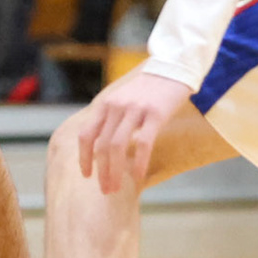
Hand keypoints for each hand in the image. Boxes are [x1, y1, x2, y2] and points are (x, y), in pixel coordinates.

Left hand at [76, 70, 192, 194]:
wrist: (173, 67)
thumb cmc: (148, 89)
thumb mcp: (123, 99)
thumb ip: (112, 118)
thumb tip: (104, 148)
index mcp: (106, 104)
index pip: (86, 134)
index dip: (84, 157)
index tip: (86, 175)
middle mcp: (116, 106)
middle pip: (101, 145)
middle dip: (101, 171)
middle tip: (105, 190)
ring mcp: (135, 110)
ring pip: (117, 146)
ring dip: (114, 171)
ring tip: (116, 188)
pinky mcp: (155, 114)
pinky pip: (143, 143)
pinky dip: (138, 162)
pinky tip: (138, 176)